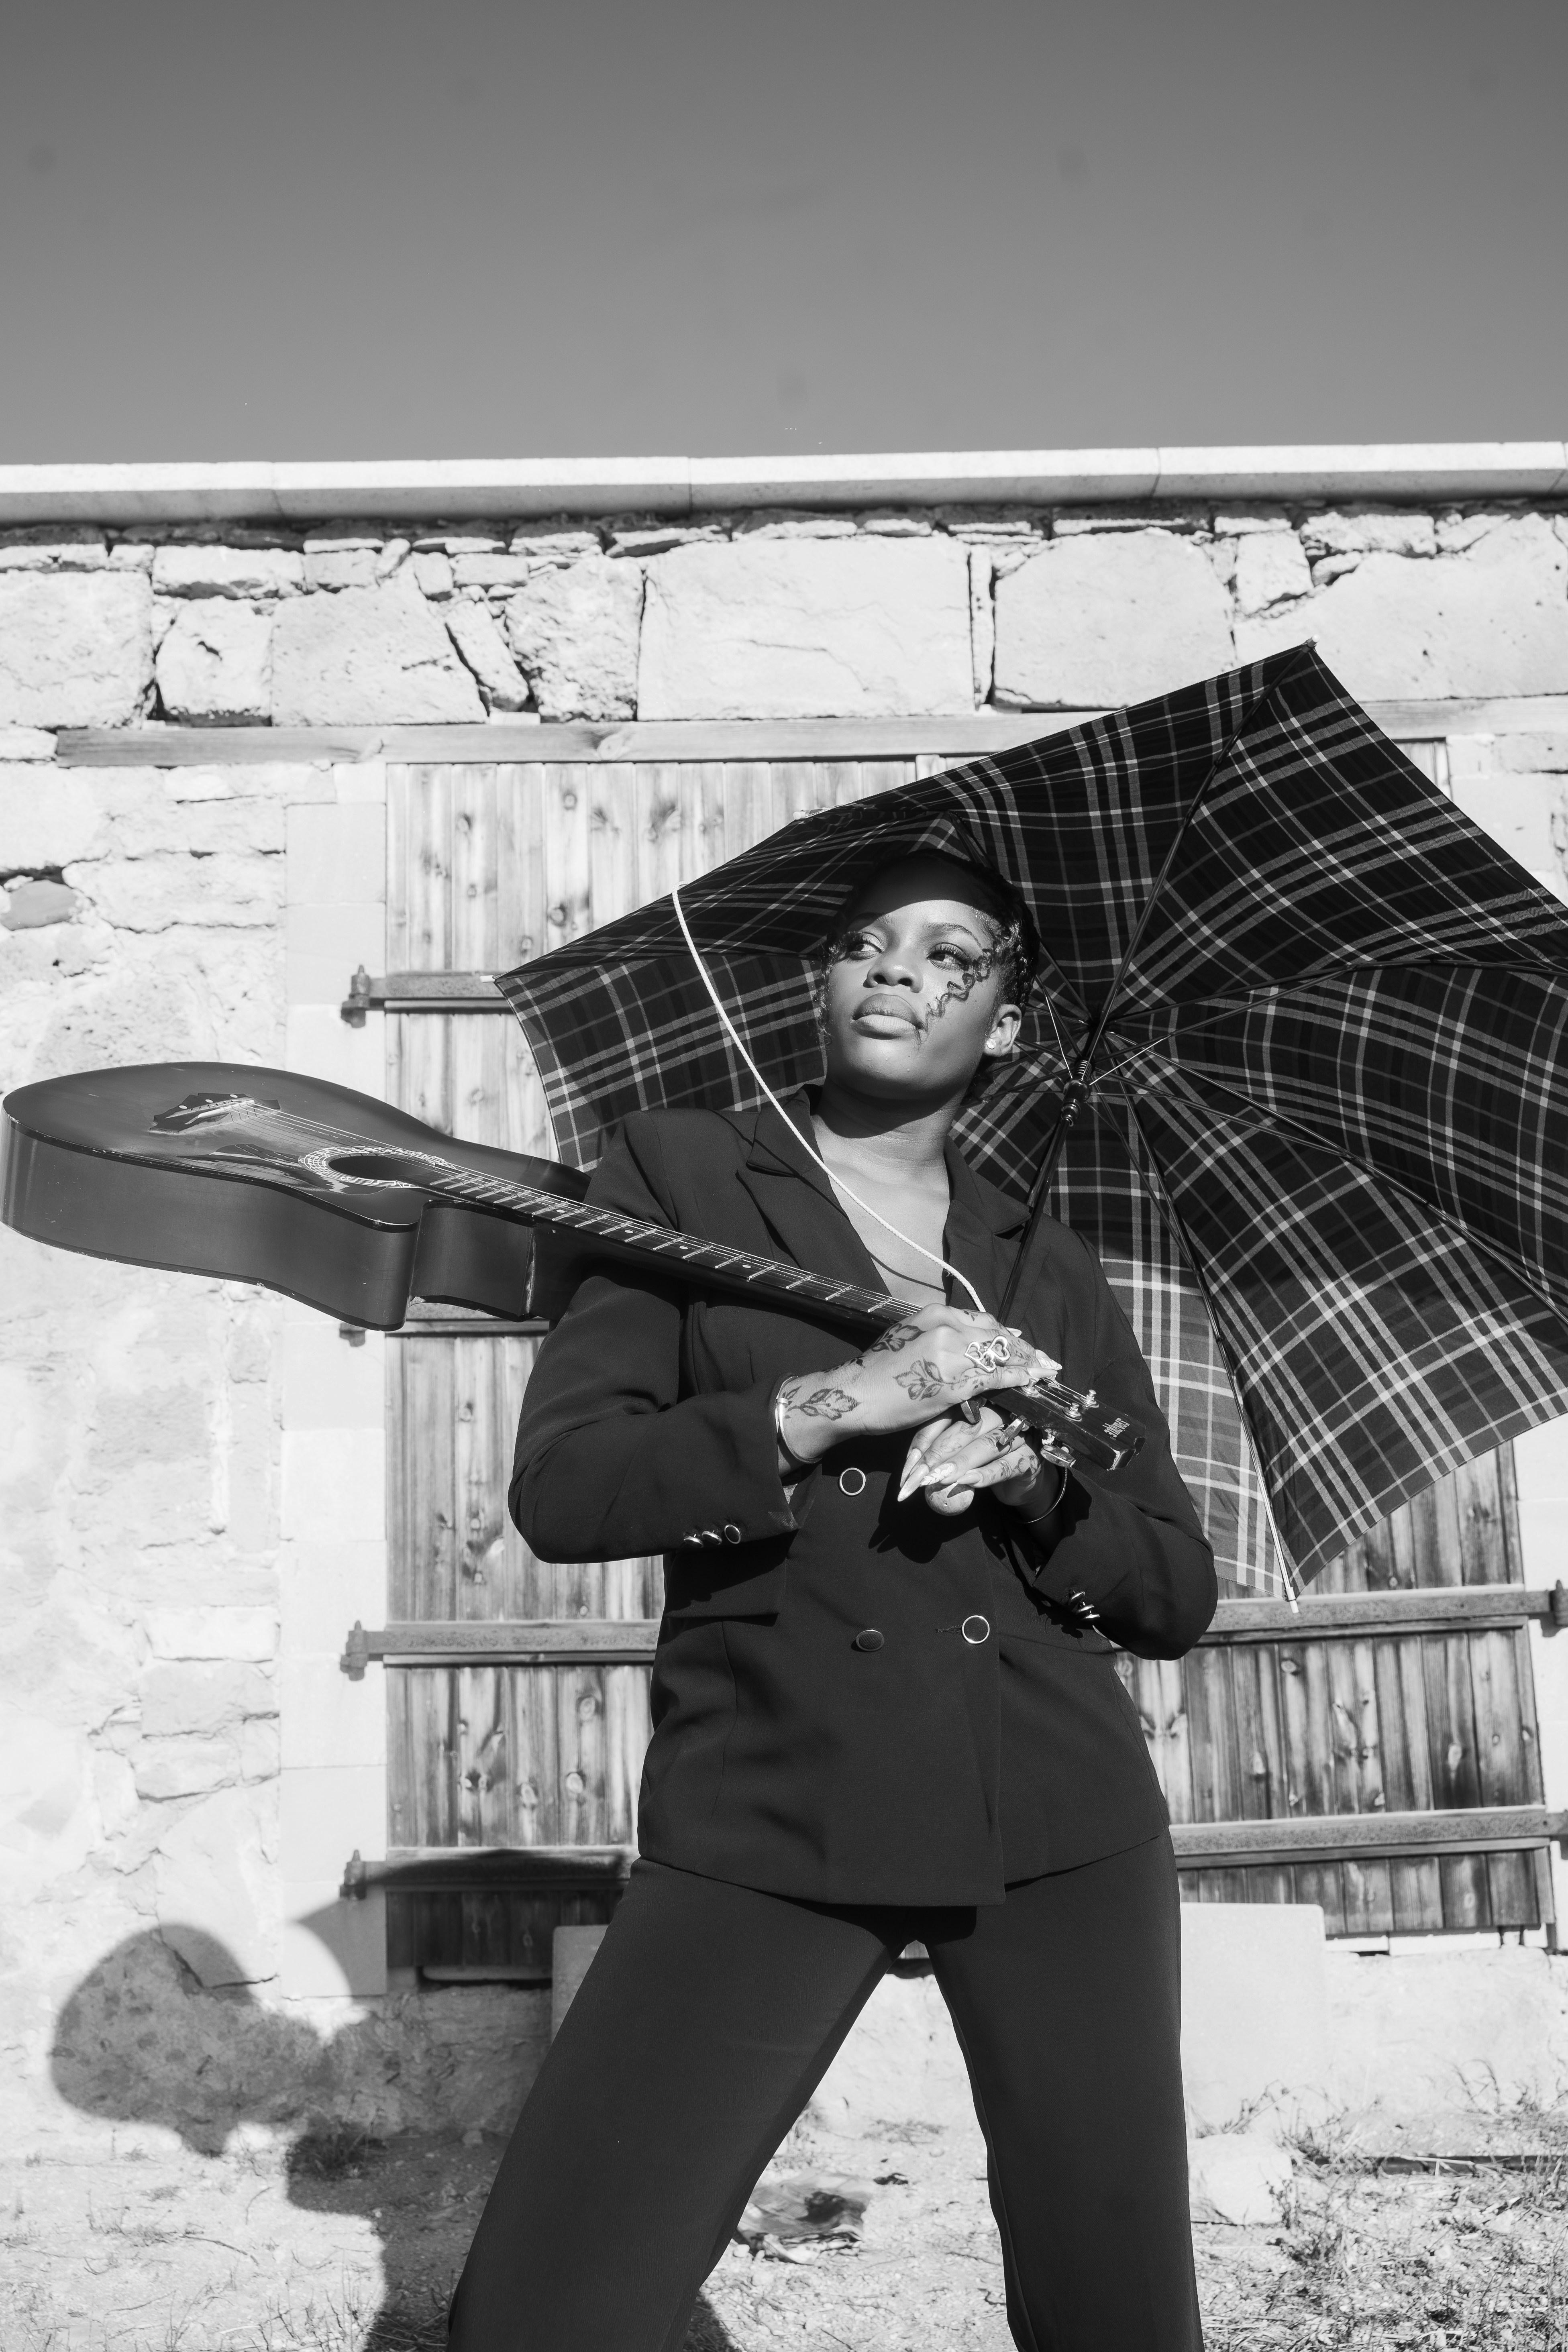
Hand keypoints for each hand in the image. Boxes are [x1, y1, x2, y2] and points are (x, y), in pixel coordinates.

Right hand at [776, 1305, 1060, 1466]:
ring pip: (999, 1357)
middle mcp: (946, 1327)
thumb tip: (972, 1340)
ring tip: (1043, 1372)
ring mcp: (951, 1354)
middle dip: (1022, 1349)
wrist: (856, 1394)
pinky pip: (995, 1379)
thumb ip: (940, 1335)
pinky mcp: (954, 1382)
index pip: (983, 1321)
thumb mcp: (908, 1338)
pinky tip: (1030, 1383)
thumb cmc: (878, 1370)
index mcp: (935, 1314)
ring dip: (1025, 1364)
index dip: (1006, 1334)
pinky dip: (1017, 1380)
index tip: (1021, 1342)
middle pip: (996, 1336)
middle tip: (1043, 1360)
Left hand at [898, 1403, 1073, 1517]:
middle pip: (967, 1426)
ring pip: (986, 1445)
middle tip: (919, 1474)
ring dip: (960, 1463)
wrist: (1022, 1480)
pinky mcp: (1029, 1459)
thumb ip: (939, 1450)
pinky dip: (985, 1475)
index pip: (949, 1414)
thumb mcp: (959, 1451)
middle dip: (939, 1452)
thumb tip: (910, 1467)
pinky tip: (967, 1483)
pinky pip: (1005, 1465)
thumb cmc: (984, 1460)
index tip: (909, 1464)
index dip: (927, 1437)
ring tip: (939, 1478)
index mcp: (979, 1404)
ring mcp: (1018, 1435)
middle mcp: (1000, 1413)